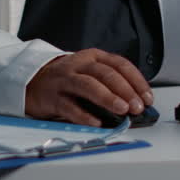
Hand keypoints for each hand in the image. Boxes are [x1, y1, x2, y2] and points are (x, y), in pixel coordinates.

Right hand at [25, 49, 153, 126]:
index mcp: (92, 57)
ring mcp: (64, 80)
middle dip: (125, 90)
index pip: (120, 64)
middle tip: (137, 106)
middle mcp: (79, 65)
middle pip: (106, 74)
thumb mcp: (89, 72)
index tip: (147, 97)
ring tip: (122, 110)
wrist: (32, 81)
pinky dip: (84, 115)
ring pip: (89, 86)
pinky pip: (69, 106)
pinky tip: (96, 122)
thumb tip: (135, 103)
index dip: (136, 80)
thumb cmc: (67, 79)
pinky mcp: (51, 97)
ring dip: (108, 98)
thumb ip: (110, 83)